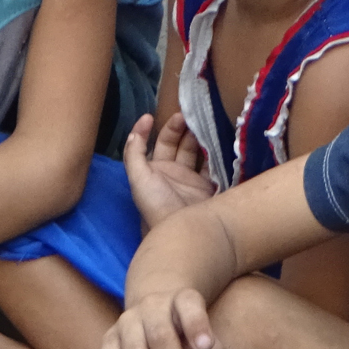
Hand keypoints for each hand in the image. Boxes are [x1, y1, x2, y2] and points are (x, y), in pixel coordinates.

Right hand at [100, 287, 220, 348]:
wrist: (157, 323)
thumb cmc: (189, 340)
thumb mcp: (210, 346)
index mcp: (182, 300)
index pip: (188, 304)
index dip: (196, 325)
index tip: (205, 346)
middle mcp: (151, 305)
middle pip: (159, 336)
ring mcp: (125, 321)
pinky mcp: (108, 340)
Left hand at [124, 114, 214, 231]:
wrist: (183, 232)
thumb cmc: (156, 204)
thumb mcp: (138, 179)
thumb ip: (134, 154)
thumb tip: (134, 132)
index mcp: (154, 170)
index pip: (154, 143)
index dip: (152, 129)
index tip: (151, 116)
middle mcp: (172, 172)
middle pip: (176, 143)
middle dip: (180, 128)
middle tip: (187, 116)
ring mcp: (191, 178)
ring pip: (195, 150)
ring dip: (197, 136)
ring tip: (202, 122)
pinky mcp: (208, 186)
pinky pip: (211, 164)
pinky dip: (214, 152)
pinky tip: (215, 139)